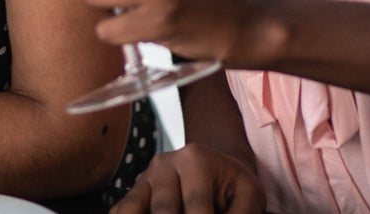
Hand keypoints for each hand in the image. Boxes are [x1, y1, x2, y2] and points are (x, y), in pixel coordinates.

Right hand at [114, 143, 264, 213]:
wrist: (213, 163)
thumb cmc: (232, 184)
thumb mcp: (249, 195)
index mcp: (195, 160)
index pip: (197, 207)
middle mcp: (164, 165)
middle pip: (164, 212)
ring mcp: (144, 177)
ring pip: (135, 210)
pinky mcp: (133, 191)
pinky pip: (120, 211)